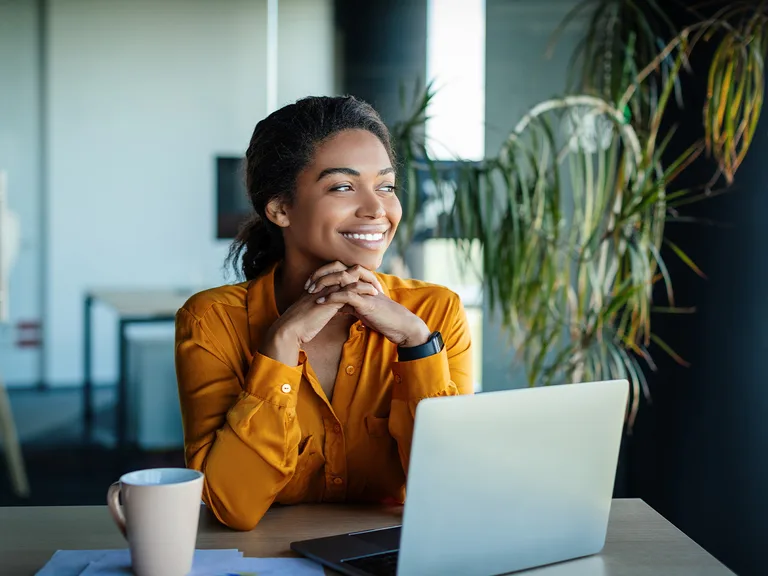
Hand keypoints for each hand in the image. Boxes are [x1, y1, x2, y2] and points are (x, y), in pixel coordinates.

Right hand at [260, 282, 376, 365]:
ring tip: (378, 286)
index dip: (353, 278)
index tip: (366, 284)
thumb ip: (324, 307)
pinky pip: (351, 289)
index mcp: (320, 286)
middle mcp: (324, 284)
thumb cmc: (300, 325)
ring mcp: (328, 290)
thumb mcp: (315, 313)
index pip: (339, 275)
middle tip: (375, 282)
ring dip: (366, 280)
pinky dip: (364, 289)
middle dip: (362, 275)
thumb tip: (335, 309)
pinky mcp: (331, 298)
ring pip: (350, 277)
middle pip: (346, 271)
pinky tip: (373, 293)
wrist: (290, 329)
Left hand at [306, 262, 430, 347]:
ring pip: (341, 278)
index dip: (323, 273)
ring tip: (311, 291)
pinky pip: (346, 295)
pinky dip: (332, 297)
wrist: (399, 325)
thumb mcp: (362, 309)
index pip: (338, 269)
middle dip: (320, 274)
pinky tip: (321, 302)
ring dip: (323, 283)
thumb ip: (349, 305)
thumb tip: (336, 307)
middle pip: (337, 268)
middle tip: (307, 285)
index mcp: (360, 281)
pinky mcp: (367, 301)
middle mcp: (362, 281)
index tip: (309, 283)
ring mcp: (365, 290)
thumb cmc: (382, 318)